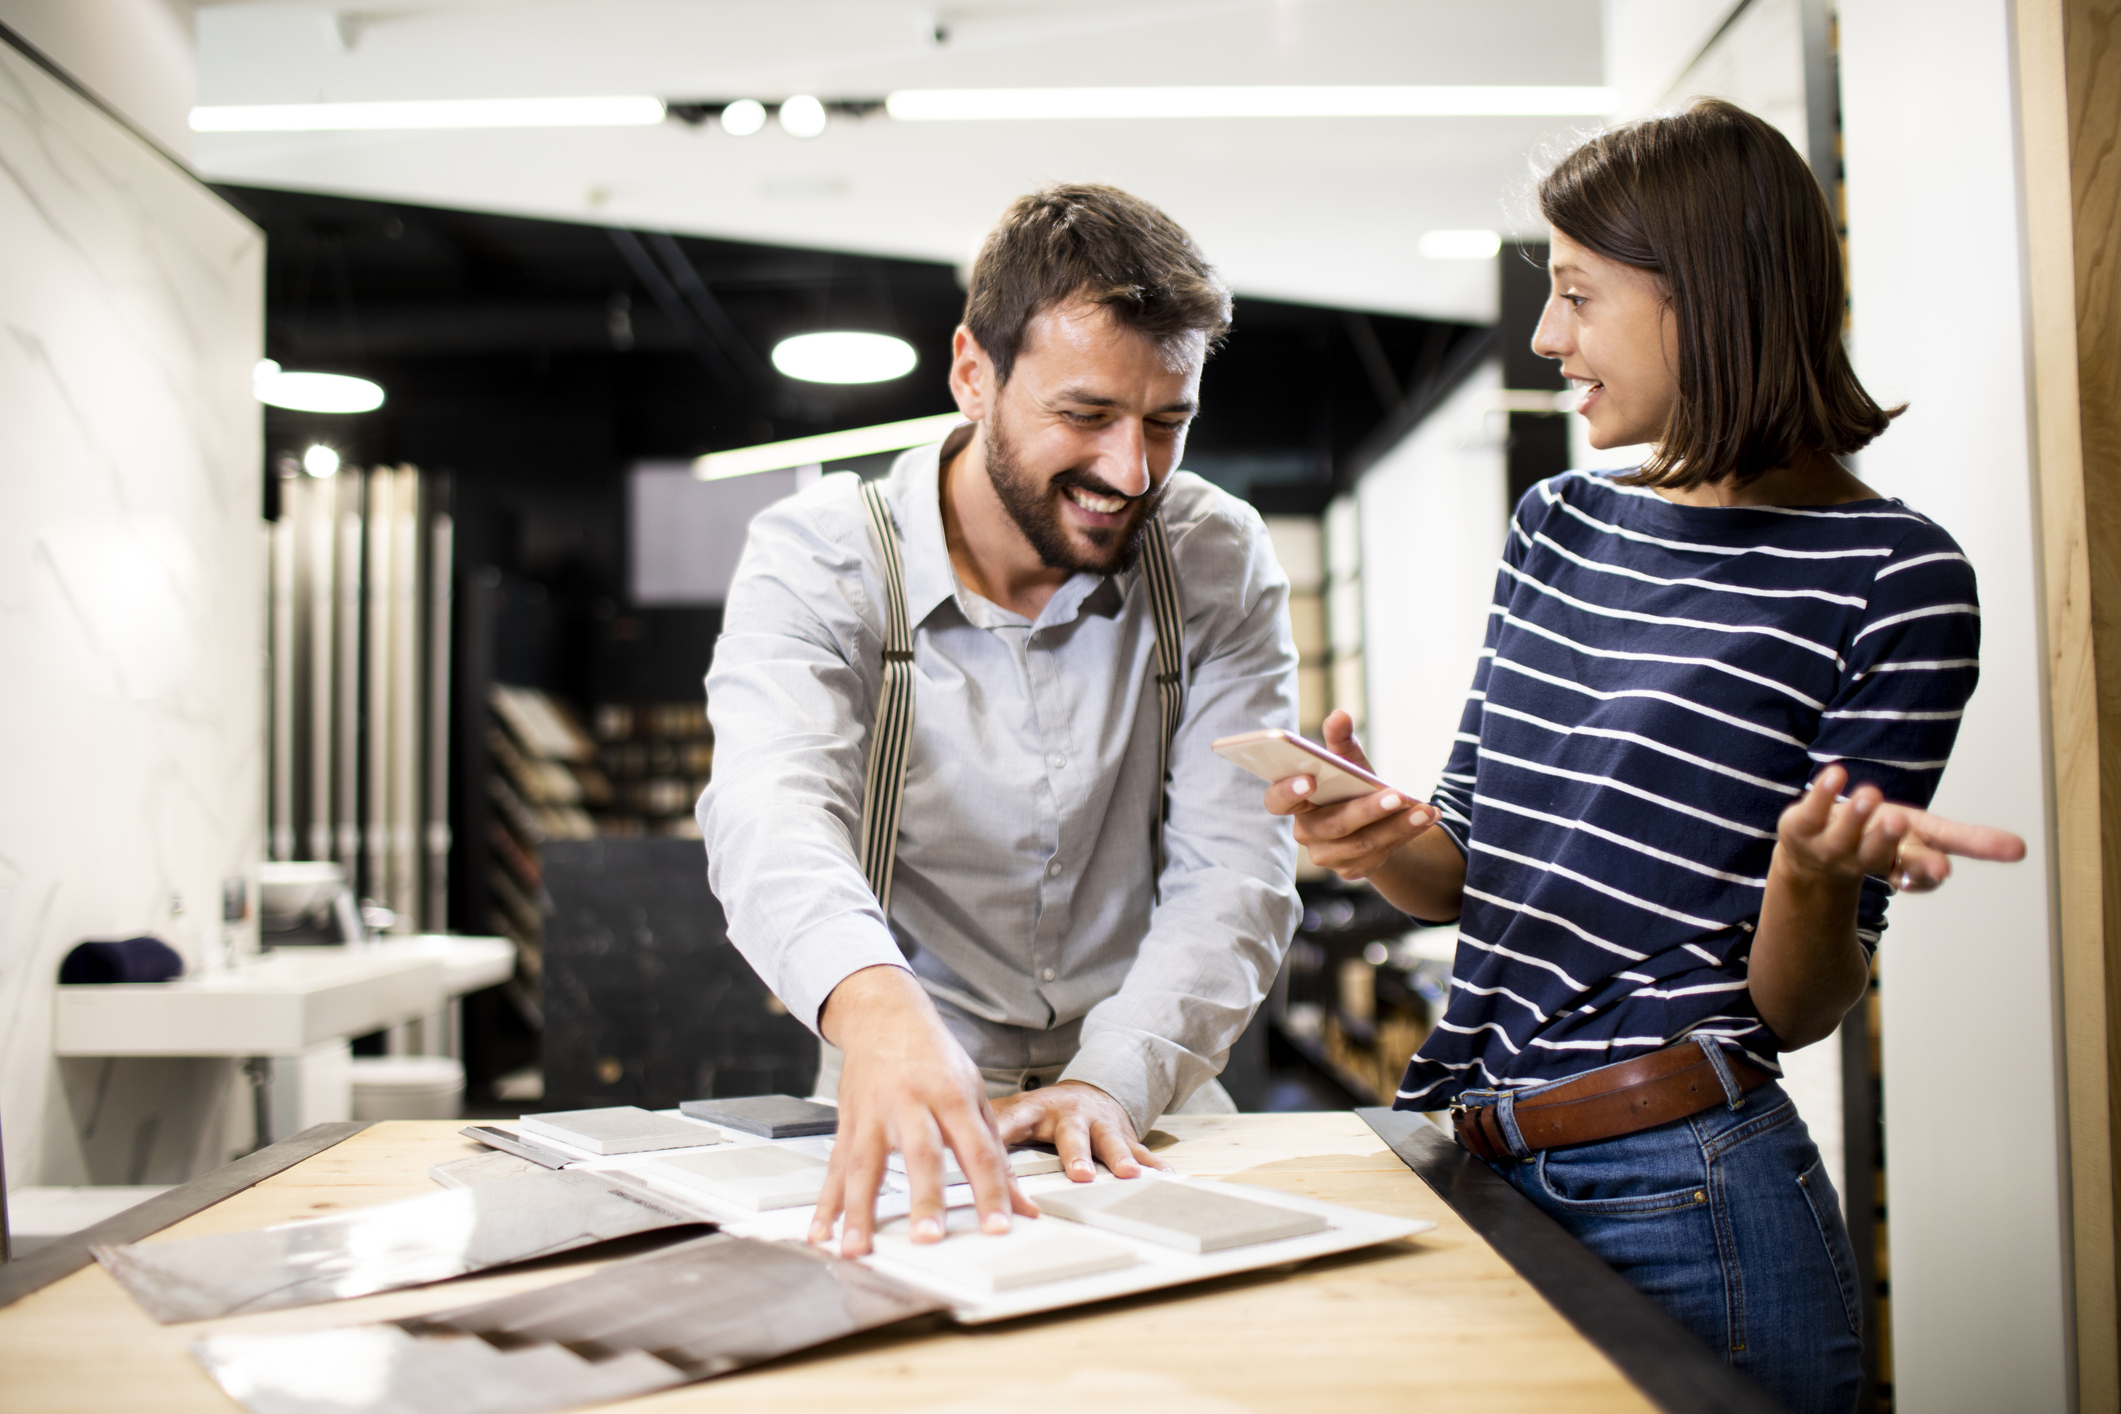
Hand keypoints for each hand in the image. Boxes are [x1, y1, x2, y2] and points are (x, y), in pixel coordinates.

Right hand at [810, 965, 1036, 1256]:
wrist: (884, 1016)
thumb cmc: (934, 1058)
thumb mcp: (974, 1096)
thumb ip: (996, 1153)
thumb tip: (1022, 1205)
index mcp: (952, 1096)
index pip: (978, 1151)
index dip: (990, 1190)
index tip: (998, 1226)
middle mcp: (912, 1103)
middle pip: (920, 1156)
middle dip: (924, 1199)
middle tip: (928, 1238)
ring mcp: (874, 1113)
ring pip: (866, 1167)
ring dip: (860, 1212)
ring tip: (857, 1250)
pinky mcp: (848, 1122)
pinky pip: (834, 1168)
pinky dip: (826, 1203)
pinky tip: (821, 1231)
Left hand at [993, 1080, 1170, 1182]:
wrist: (1086, 1094)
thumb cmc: (1039, 1112)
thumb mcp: (1009, 1115)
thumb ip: (983, 1133)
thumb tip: (938, 1155)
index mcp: (1035, 1110)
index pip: (1014, 1123)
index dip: (1004, 1140)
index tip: (991, 1161)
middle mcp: (1070, 1115)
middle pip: (1071, 1135)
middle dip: (1075, 1155)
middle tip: (1076, 1173)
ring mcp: (1100, 1125)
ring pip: (1110, 1141)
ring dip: (1118, 1158)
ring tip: (1126, 1175)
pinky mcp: (1123, 1136)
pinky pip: (1140, 1150)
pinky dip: (1151, 1163)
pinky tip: (1165, 1177)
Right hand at [1262, 710, 1439, 880]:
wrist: (1372, 824)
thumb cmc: (1350, 786)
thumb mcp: (1347, 763)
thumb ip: (1340, 741)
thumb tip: (1340, 715)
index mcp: (1295, 802)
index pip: (1277, 801)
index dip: (1288, 792)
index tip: (1310, 779)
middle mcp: (1306, 832)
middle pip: (1332, 824)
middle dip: (1368, 810)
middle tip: (1398, 794)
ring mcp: (1327, 855)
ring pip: (1362, 842)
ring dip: (1398, 825)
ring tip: (1426, 810)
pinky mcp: (1351, 870)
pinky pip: (1379, 854)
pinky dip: (1405, 834)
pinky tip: (1425, 819)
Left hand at [1777, 763, 2026, 892]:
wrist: (1812, 857)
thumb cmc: (1877, 840)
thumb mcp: (1924, 839)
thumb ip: (1967, 842)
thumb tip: (2021, 850)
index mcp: (1899, 862)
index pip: (1918, 871)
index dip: (1927, 872)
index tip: (1942, 871)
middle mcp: (1863, 857)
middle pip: (1876, 852)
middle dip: (1887, 839)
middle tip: (1897, 821)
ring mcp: (1830, 845)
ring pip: (1844, 834)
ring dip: (1857, 815)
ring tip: (1870, 794)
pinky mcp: (1800, 828)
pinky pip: (1812, 810)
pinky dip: (1823, 792)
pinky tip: (1835, 774)